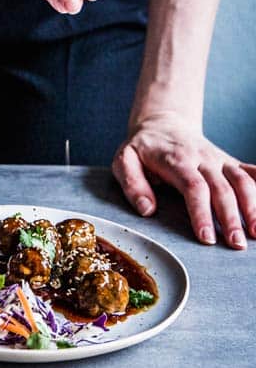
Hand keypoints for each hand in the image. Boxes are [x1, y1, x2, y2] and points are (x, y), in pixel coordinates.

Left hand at [112, 112, 255, 248]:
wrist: (162, 123)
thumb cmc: (142, 147)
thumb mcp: (124, 159)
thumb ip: (132, 183)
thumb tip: (147, 209)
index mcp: (176, 160)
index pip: (193, 187)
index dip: (201, 213)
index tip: (207, 238)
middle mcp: (202, 158)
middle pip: (222, 188)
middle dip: (231, 217)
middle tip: (236, 245)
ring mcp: (218, 159)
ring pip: (241, 180)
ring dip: (253, 206)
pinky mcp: (228, 161)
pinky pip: (250, 170)